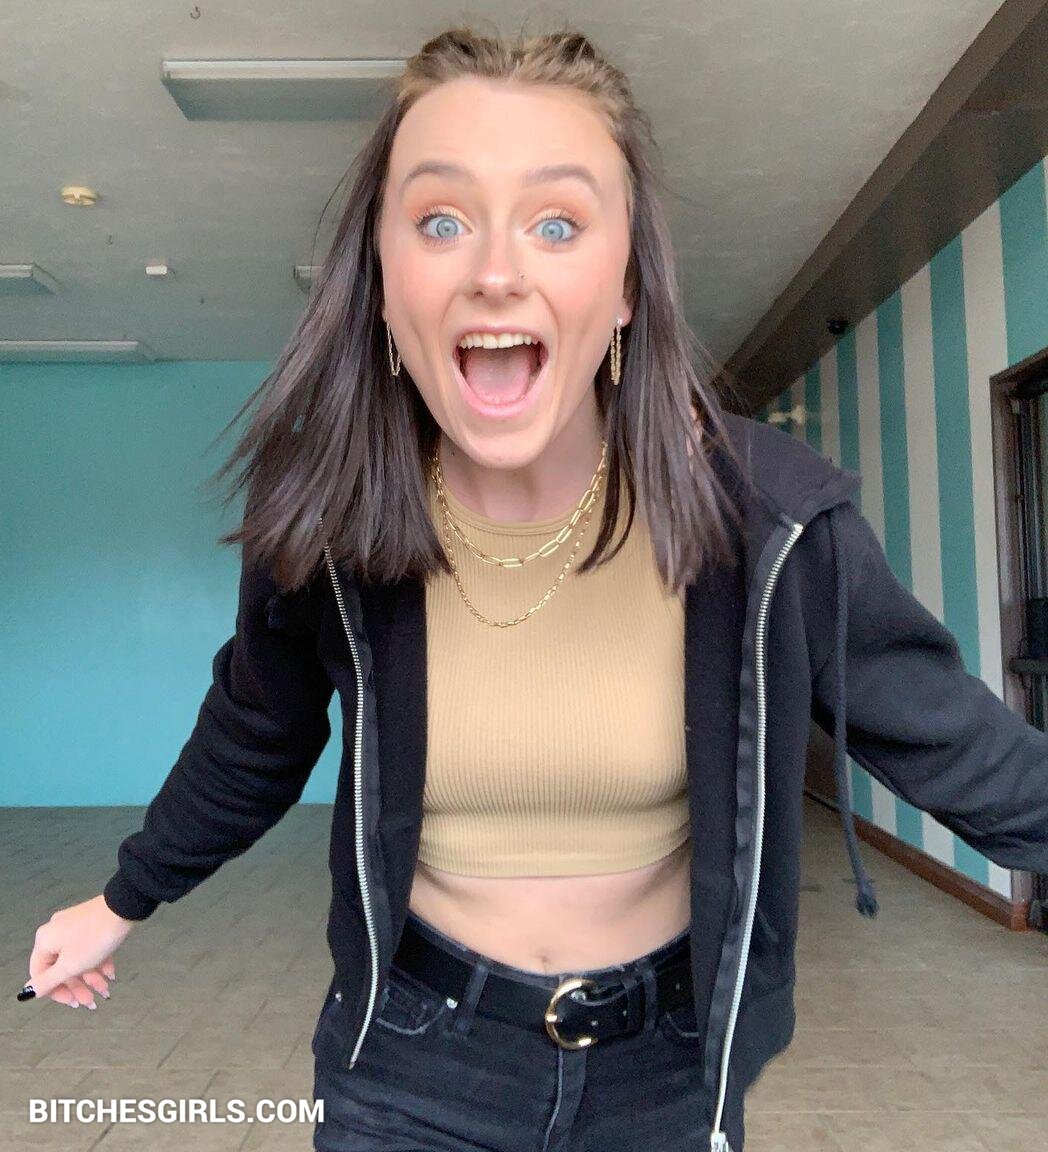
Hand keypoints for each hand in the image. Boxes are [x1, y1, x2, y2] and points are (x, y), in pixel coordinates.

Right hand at [20, 895, 136, 1007]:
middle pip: (62, 968)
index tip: (71, 1002)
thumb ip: (47, 981)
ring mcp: (74, 926)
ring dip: (91, 977)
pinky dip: (98, 962)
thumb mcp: (69, 966)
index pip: (40, 974)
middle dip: (78, 987)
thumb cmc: (94, 937)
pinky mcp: (91, 924)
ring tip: (106, 990)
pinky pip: (90, 948)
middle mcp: (56, 932)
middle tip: (91, 1002)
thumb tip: (27, 992)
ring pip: (78, 959)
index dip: (55, 992)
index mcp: (45, 941)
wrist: (124, 907)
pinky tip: (111, 974)